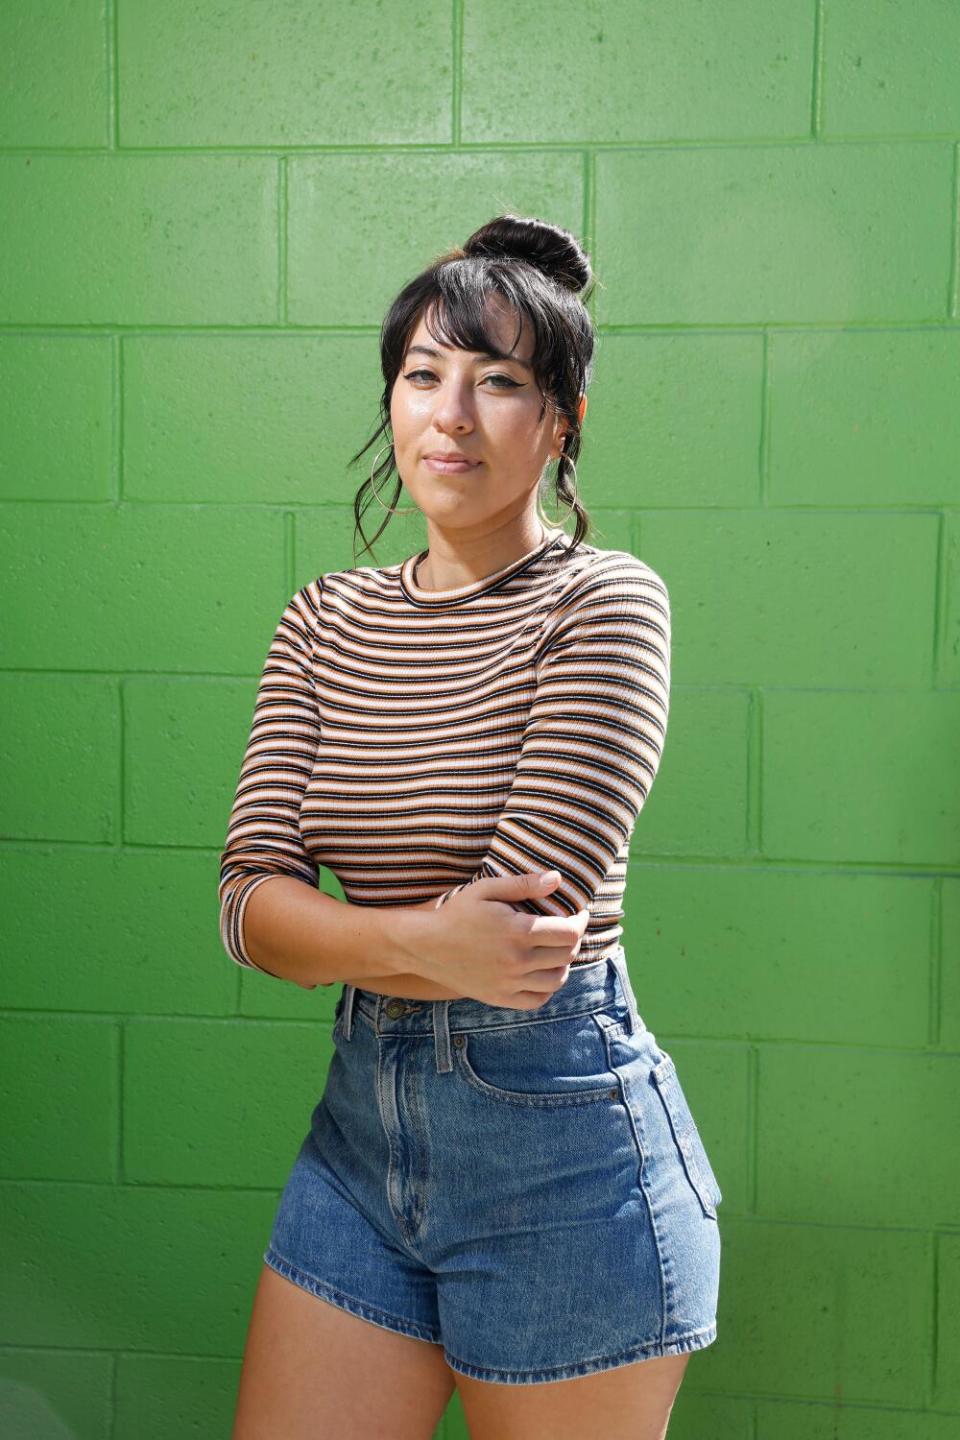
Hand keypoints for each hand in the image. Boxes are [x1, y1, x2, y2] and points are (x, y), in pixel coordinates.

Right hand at [419, 871, 590, 1009]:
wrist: (424, 946)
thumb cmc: (457, 912)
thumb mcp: (486, 889)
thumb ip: (524, 883)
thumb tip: (557, 879)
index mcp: (518, 932)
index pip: (569, 933)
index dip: (580, 921)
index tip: (578, 912)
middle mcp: (517, 961)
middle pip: (566, 955)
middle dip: (573, 939)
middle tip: (568, 927)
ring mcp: (509, 983)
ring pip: (557, 980)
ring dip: (563, 963)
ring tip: (556, 949)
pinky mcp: (500, 998)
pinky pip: (537, 999)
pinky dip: (547, 987)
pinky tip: (542, 971)